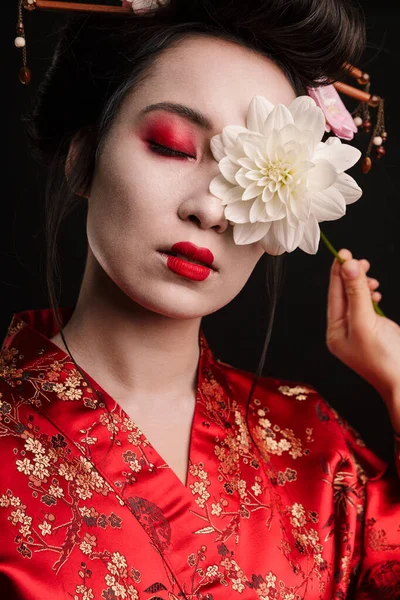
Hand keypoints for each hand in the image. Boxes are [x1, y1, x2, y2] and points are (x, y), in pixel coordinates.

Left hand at [326, 248, 399, 431]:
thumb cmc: (384, 359)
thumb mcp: (366, 322)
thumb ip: (356, 293)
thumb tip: (347, 266)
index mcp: (335, 332)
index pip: (333, 295)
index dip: (338, 272)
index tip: (344, 253)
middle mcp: (344, 331)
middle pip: (343, 295)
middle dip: (351, 276)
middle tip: (361, 260)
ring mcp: (359, 331)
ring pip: (356, 299)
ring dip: (362, 284)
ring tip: (370, 277)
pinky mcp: (374, 330)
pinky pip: (367, 307)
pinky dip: (370, 296)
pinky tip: (375, 293)